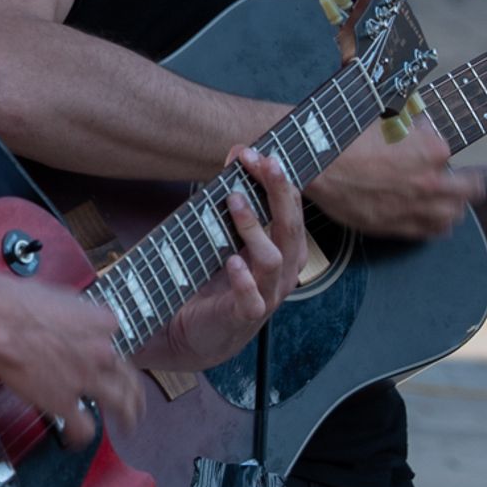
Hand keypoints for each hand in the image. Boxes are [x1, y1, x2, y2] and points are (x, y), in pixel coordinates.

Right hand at [0, 274, 137, 450]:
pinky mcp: (65, 402)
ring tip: (128, 425)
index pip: (115, 341)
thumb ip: (76, 312)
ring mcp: (86, 379)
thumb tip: (73, 318)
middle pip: (129, 377)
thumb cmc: (18, 302)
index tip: (101, 357)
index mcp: (103, 323)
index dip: (107, 350)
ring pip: (120, 405)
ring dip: (127, 417)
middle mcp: (102, 352)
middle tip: (136, 401)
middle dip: (134, 392)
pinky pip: (84, 427)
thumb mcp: (61, 295)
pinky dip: (82, 436)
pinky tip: (78, 439)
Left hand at [140, 151, 304, 375]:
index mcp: (284, 249)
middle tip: (262, 163)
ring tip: (234, 201)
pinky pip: (252, 299)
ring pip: (273, 259)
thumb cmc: (216, 280)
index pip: (291, 209)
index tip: (259, 153)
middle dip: (278, 192)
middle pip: (290, 228)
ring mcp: (267, 295)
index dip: (279, 180)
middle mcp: (283, 272)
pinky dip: (244, 279)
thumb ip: (235, 196)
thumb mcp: (226, 234)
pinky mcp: (244, 317)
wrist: (195, 334)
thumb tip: (237, 152)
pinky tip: (231, 261)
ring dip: (254, 228)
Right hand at [307, 107, 477, 240]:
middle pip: (468, 189)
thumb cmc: (348, 137)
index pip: (449, 151)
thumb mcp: (386, 118)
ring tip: (451, 202)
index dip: (436, 146)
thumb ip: (410, 127)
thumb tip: (420, 127)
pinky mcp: (397, 226)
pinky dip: (437, 225)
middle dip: (467, 182)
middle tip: (466, 181)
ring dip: (454, 207)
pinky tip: (435, 220)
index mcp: (432, 150)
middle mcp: (430, 182)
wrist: (319, 164)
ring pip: (453, 214)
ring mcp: (415, 207)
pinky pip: (430, 232)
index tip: (425, 144)